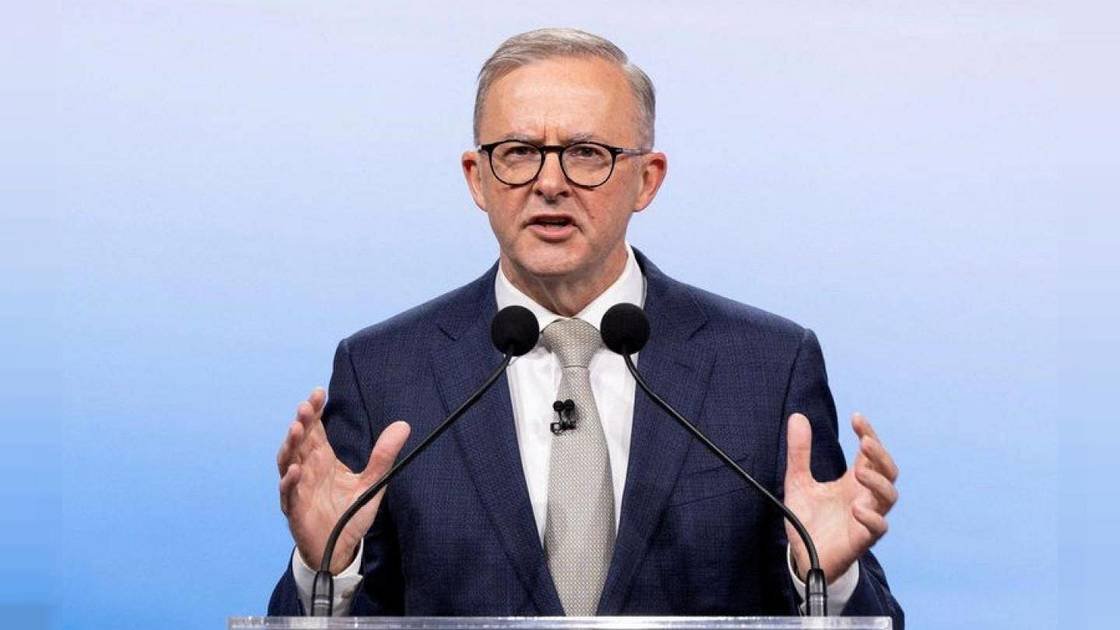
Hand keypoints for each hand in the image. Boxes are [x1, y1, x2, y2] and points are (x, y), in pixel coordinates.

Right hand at [277, 387, 410, 573]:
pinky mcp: (295, 510)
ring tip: (296, 428)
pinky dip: (289, 481)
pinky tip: (296, 470)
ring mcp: (298, 488)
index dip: (315, 411)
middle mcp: (307, 469)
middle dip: (302, 421)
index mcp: (322, 459)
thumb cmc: (350, 513)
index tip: (319, 392)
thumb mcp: (372, 482)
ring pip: (288, 461)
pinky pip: (288, 493)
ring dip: (290, 445)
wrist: (340, 549)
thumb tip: (404, 425)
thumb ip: (384, 455)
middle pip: (300, 440)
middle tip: (306, 405)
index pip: (316, 429)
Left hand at [784, 412, 897, 582]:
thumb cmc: (808, 519)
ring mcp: (867, 517)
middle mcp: (865, 496)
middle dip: (880, 454)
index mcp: (853, 481)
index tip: (857, 418)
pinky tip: (856, 508)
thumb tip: (797, 416)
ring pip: (890, 496)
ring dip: (878, 482)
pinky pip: (878, 528)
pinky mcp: (862, 539)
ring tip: (859, 472)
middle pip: (888, 470)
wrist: (802, 556)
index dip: (868, 433)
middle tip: (864, 442)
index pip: (870, 453)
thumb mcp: (797, 481)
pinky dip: (872, 517)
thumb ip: (799, 452)